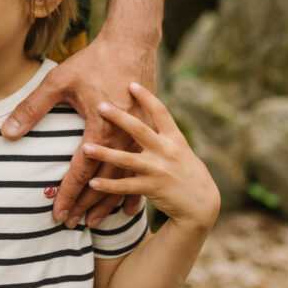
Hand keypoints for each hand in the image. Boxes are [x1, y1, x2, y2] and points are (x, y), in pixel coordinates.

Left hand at [1, 35, 155, 227]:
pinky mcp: (147, 133)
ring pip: (123, 179)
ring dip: (107, 202)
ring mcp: (139, 137)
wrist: (132, 43)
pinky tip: (127, 207)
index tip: (57, 212)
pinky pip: (139, 168)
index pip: (81, 170)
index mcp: (101, 127)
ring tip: (94, 223)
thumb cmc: (94, 61)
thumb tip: (7, 133)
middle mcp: (123, 138)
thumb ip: (32, 109)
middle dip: (85, 205)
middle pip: (102, 181)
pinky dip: (131, 189)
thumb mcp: (59, 82)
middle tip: (71, 224)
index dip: (68, 193)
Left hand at [84, 83, 219, 229]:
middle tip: (100, 105)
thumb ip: (161, 135)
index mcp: (174, 138)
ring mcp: (159, 170)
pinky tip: (92, 182)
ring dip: (105, 154)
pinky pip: (126, 187)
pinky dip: (109, 186)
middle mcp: (167, 151)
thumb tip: (139, 117)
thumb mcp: (179, 149)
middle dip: (119, 117)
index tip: (131, 83)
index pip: (160, 112)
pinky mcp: (153, 188)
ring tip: (85, 148)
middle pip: (140, 130)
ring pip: (128, 160)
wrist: (202, 203)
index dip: (146, 97)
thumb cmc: (186, 172)